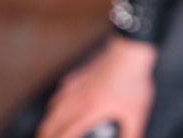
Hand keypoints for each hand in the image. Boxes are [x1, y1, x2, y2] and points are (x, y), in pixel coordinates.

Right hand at [37, 35, 157, 137]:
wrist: (129, 53)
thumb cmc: (133, 81)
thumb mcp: (136, 113)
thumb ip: (132, 132)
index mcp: (90, 111)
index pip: (67, 133)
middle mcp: (79, 100)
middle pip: (53, 121)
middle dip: (46, 133)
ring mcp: (78, 86)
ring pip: (55, 106)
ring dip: (49, 120)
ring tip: (47, 129)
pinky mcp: (80, 75)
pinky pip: (61, 91)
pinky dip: (56, 102)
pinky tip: (58, 103)